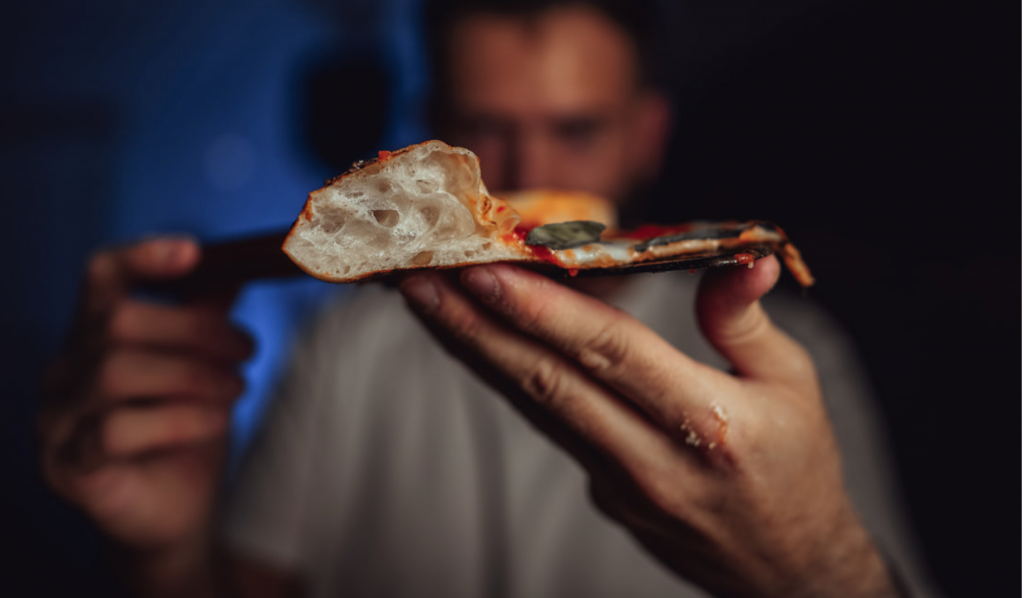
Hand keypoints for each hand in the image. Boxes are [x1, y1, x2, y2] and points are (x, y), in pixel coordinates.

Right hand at [39, 237, 250, 555]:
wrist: (177, 515)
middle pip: (118, 321)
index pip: (100, 277)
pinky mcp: (68, 465)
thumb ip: (209, 316)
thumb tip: (239, 266)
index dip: (140, 257)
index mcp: (93, 336)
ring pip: (117, 371)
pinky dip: (179, 418)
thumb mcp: (204, 367)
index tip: (192, 251)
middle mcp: (64, 371)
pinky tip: (216, 421)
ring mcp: (58, 419)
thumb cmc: (187, 433)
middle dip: (195, 331)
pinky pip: (117, 429)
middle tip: (247, 348)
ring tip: (236, 387)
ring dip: (193, 374)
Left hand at [398, 257, 896, 597]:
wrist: (788, 573)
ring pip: (536, 406)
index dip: (544, 311)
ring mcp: (622, 487)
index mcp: (710, 424)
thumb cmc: (799, 467)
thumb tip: (739, 255)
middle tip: (418, 278)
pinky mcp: (604, 496)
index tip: (483, 271)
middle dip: (475, 326)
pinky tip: (480, 342)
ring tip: (427, 302)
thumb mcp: (793, 385)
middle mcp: (654, 460)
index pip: (612, 355)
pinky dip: (512, 380)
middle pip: (549, 382)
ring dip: (476, 350)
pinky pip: (552, 427)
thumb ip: (746, 321)